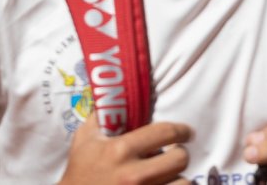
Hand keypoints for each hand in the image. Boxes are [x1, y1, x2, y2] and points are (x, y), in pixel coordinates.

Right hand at [59, 112, 192, 183]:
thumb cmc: (79, 173)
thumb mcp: (84, 140)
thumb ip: (101, 115)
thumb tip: (116, 92)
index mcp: (121, 150)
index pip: (166, 132)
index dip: (182, 130)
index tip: (186, 132)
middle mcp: (134, 175)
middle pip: (180, 159)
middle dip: (180, 155)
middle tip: (175, 155)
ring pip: (183, 182)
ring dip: (178, 178)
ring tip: (170, 176)